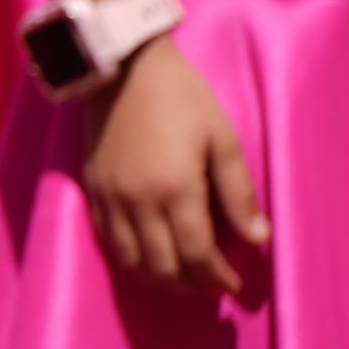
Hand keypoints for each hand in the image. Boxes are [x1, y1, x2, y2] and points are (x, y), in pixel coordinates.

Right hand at [83, 40, 266, 296]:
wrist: (122, 65)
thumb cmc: (181, 97)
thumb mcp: (223, 138)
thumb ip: (239, 192)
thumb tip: (257, 238)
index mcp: (174, 187)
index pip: (196, 254)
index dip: (217, 277)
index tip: (233, 283)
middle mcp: (137, 199)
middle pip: (162, 265)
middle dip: (190, 283)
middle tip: (211, 283)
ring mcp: (109, 194)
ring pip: (130, 258)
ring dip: (158, 276)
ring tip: (181, 275)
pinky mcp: (91, 185)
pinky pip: (106, 237)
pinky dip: (128, 256)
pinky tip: (147, 253)